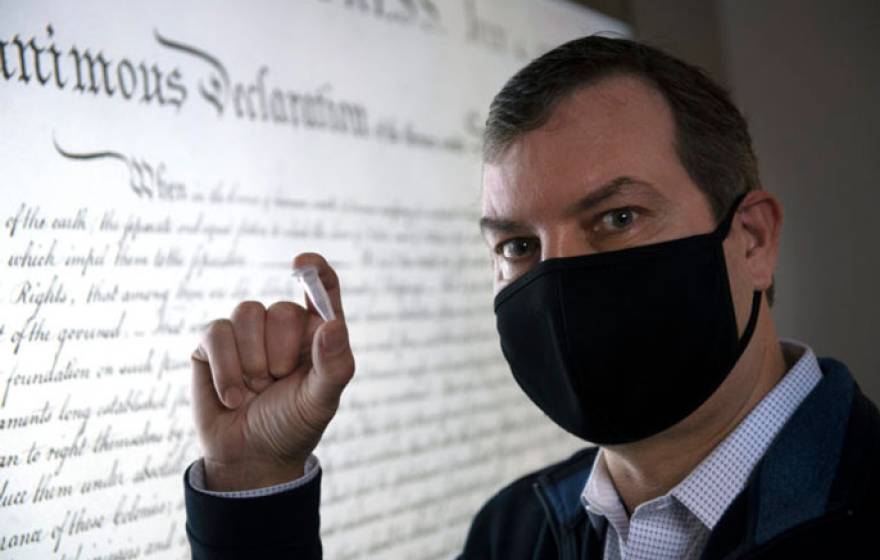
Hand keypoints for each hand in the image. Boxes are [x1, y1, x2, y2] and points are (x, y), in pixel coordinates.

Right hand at [191, 253, 355, 490]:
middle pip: (282, 308)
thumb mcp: (320, 401)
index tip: (302, 263)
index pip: (323, 289)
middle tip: (277, 382)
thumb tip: (334, 324)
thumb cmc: (292, 426)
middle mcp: (283, 327)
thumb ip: (334, 364)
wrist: (249, 458)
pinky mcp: (212, 343)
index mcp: (317, 334)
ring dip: (251, 361)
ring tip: (254, 390)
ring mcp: (247, 333)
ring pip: (247, 312)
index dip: (316, 270)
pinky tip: (232, 396)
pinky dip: (225, 368)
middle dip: (279, 352)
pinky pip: (216, 332)